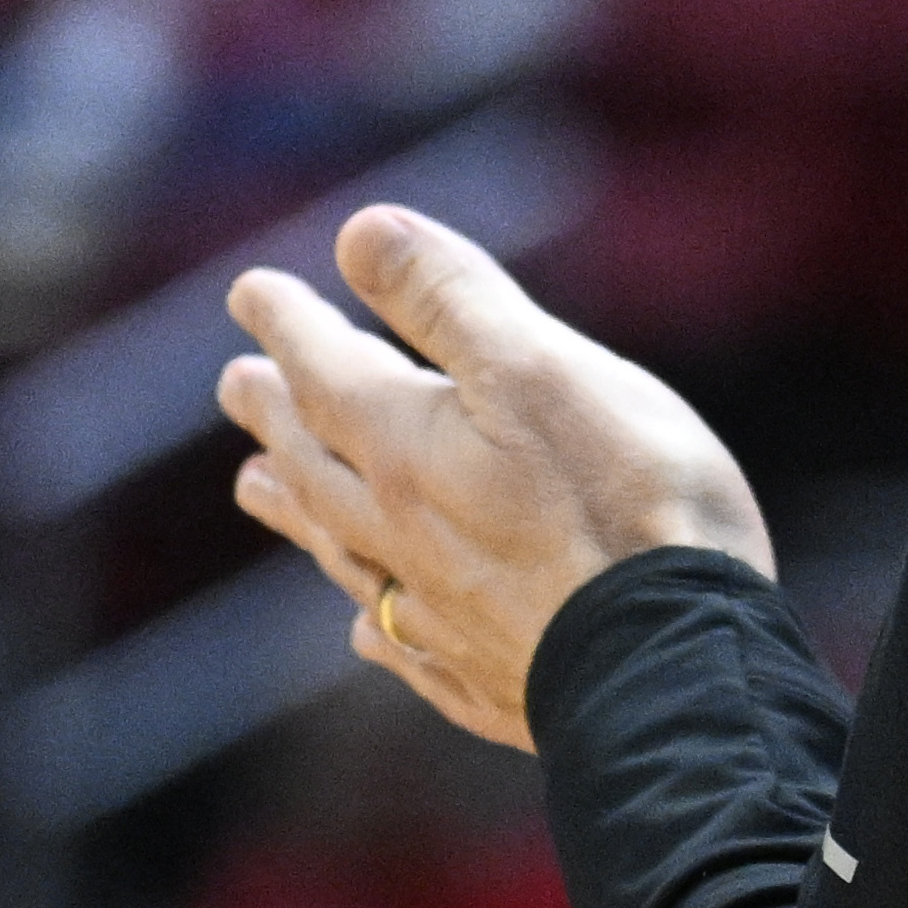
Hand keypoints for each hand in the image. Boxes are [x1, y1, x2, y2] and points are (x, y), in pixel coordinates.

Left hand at [220, 206, 773, 753]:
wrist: (672, 666)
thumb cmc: (624, 500)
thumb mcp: (541, 367)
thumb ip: (450, 299)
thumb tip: (358, 231)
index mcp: (408, 448)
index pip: (326, 371)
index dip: (289, 324)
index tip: (252, 292)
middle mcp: (401, 531)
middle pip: (316, 462)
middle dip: (275, 414)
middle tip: (236, 383)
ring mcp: (437, 612)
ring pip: (341, 550)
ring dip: (293, 509)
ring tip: (256, 487)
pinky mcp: (481, 676)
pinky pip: (400, 642)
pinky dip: (371, 621)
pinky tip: (367, 630)